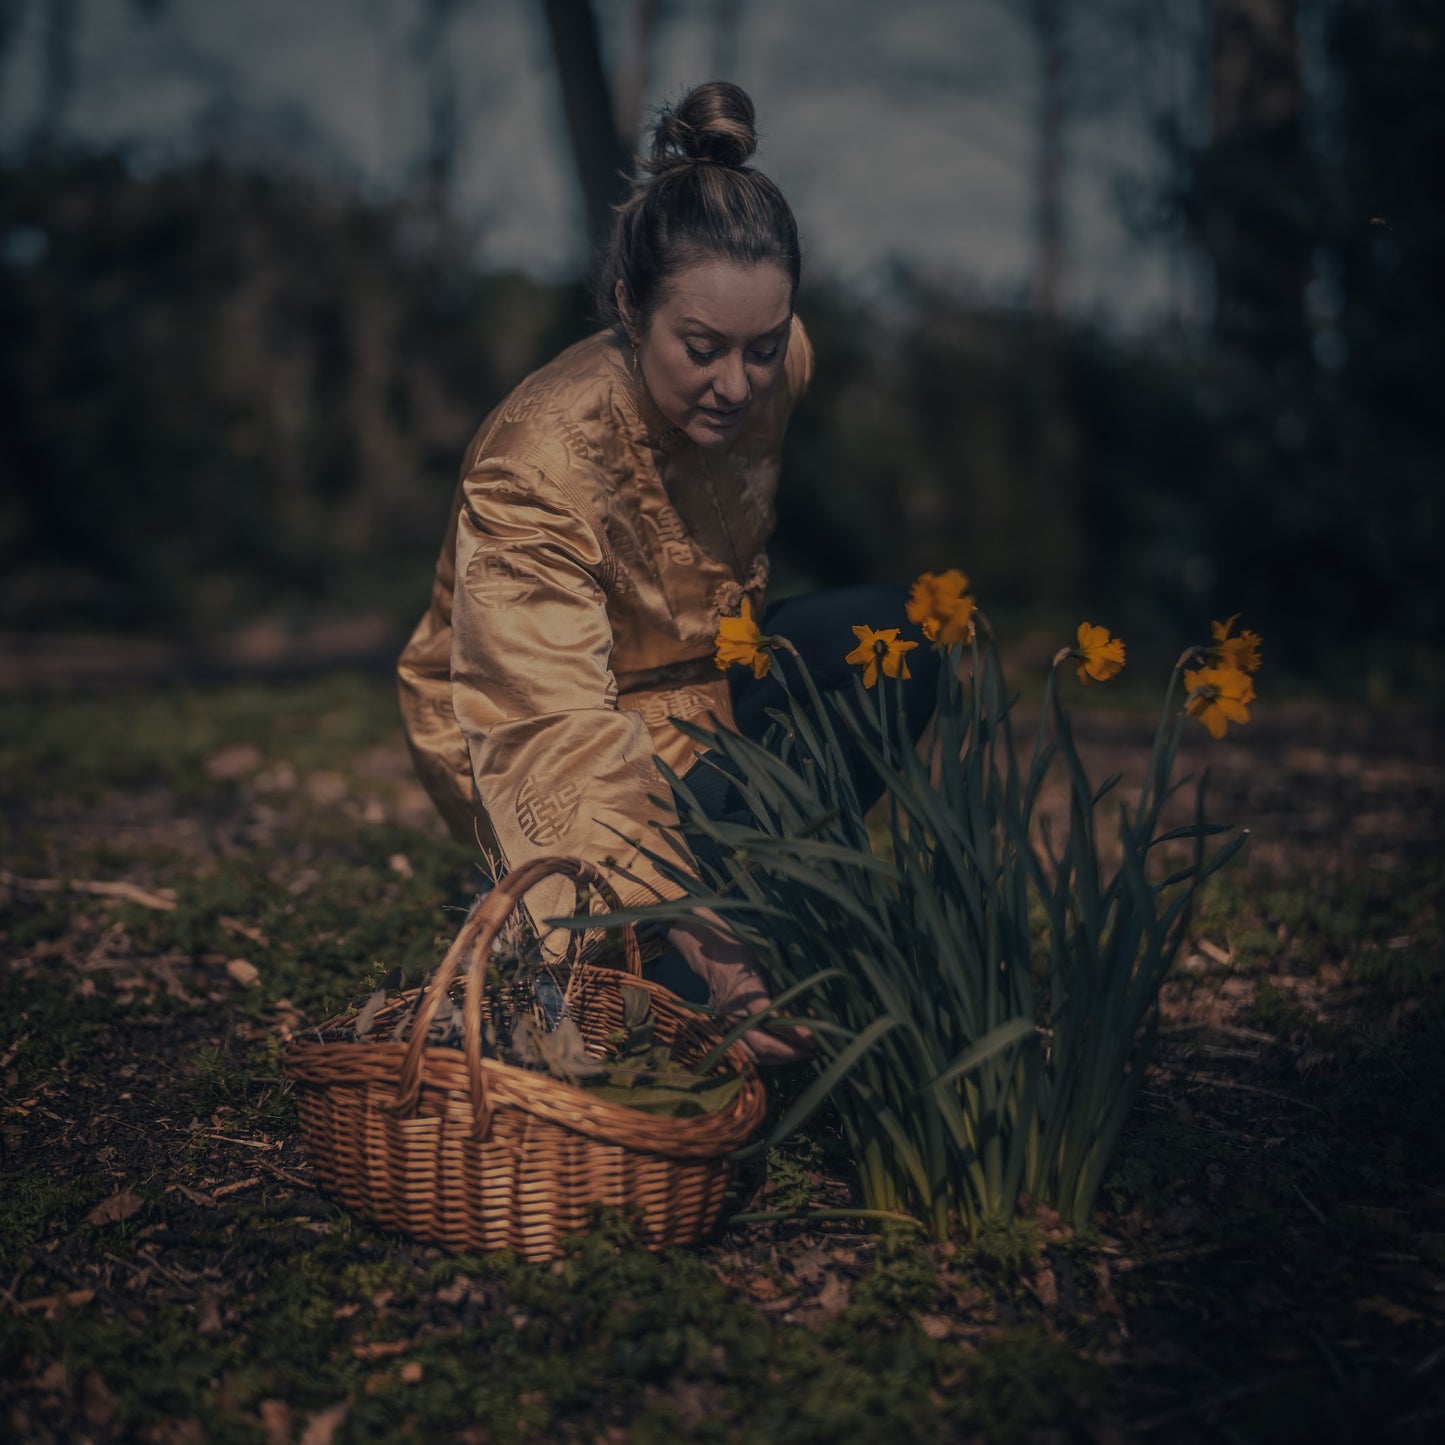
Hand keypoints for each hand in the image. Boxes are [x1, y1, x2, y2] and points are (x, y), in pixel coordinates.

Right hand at [665, 908, 812, 1066]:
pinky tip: (783, 1056)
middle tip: (812, 1051)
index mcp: (745, 996)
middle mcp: (734, 1015)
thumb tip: (804, 1021)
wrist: (714, 962)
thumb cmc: (744, 964)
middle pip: (763, 1044)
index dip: (793, 1032)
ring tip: (802, 1055)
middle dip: (791, 1052)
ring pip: (756, 1055)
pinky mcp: (726, 1032)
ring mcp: (728, 1026)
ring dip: (781, 1060)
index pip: (772, 1019)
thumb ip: (782, 1000)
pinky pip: (748, 1053)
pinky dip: (767, 1059)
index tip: (812, 1039)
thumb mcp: (768, 975)